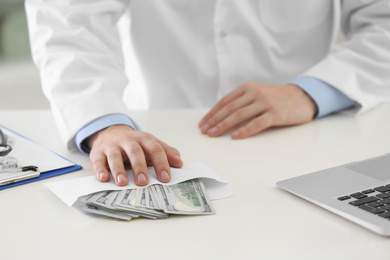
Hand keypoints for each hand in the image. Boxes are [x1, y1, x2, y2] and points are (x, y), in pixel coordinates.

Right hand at [87, 125, 182, 185]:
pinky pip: (98, 160)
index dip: (161, 163)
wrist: (110, 132)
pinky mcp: (98, 152)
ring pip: (115, 156)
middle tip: (143, 182)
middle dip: (139, 167)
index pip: (155, 149)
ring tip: (123, 183)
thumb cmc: (134, 143)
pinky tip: (104, 178)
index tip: (165, 178)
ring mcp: (112, 146)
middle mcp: (128, 140)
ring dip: (119, 170)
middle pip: (135, 152)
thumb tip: (179, 162)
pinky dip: (100, 169)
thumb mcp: (151, 144)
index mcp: (144, 139)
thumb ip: (166, 152)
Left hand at [199, 82, 317, 138]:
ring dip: (224, 126)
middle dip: (214, 121)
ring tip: (214, 134)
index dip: (212, 113)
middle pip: (229, 109)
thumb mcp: (258, 94)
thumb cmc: (277, 98)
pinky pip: (257, 123)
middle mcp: (255, 93)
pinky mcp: (275, 113)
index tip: (203, 123)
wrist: (302, 97)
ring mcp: (265, 102)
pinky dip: (244, 131)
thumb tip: (221, 116)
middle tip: (204, 131)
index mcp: (248, 87)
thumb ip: (242, 101)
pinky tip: (235, 137)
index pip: (225, 102)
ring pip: (239, 115)